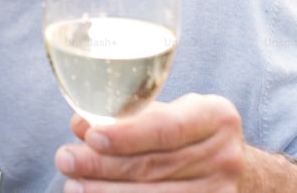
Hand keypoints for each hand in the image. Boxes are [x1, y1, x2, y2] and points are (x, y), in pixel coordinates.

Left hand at [54, 93, 243, 191]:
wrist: (230, 168)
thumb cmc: (186, 133)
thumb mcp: (168, 111)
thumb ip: (127, 115)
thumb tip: (80, 125)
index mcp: (217, 117)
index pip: (167, 128)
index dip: (127, 135)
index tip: (90, 136)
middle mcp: (226, 157)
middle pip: (154, 166)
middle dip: (103, 165)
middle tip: (65, 159)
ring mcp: (222, 192)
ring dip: (106, 192)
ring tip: (73, 185)